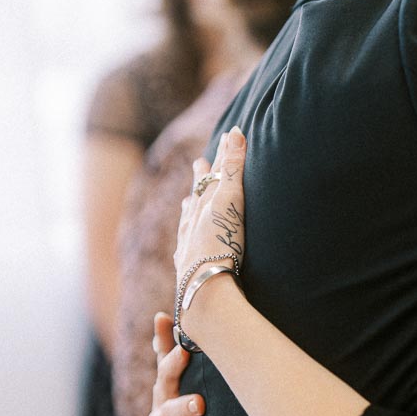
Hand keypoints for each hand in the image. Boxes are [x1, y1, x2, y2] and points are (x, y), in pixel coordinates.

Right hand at [148, 312, 206, 415]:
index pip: (165, 376)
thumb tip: (163, 314)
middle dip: (181, 407)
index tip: (185, 351)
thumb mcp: (171, 374)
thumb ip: (167, 346)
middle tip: (200, 403)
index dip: (173, 363)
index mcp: (162, 393)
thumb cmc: (177, 397)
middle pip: (166, 412)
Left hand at [175, 126, 246, 297]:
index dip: (224, 155)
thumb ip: (232, 168)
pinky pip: (184, 249)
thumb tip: (234, 132)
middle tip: (198, 162)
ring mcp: (188, 244)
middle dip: (201, 178)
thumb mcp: (230, 200)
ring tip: (187, 201)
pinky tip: (182, 247)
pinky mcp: (187, 266)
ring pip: (187, 221)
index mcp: (205, 203)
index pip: (216, 173)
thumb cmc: (221, 241)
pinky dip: (185, 241)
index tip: (226, 138)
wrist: (204, 283)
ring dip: (190, 208)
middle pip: (197, 194)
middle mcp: (193, 221)